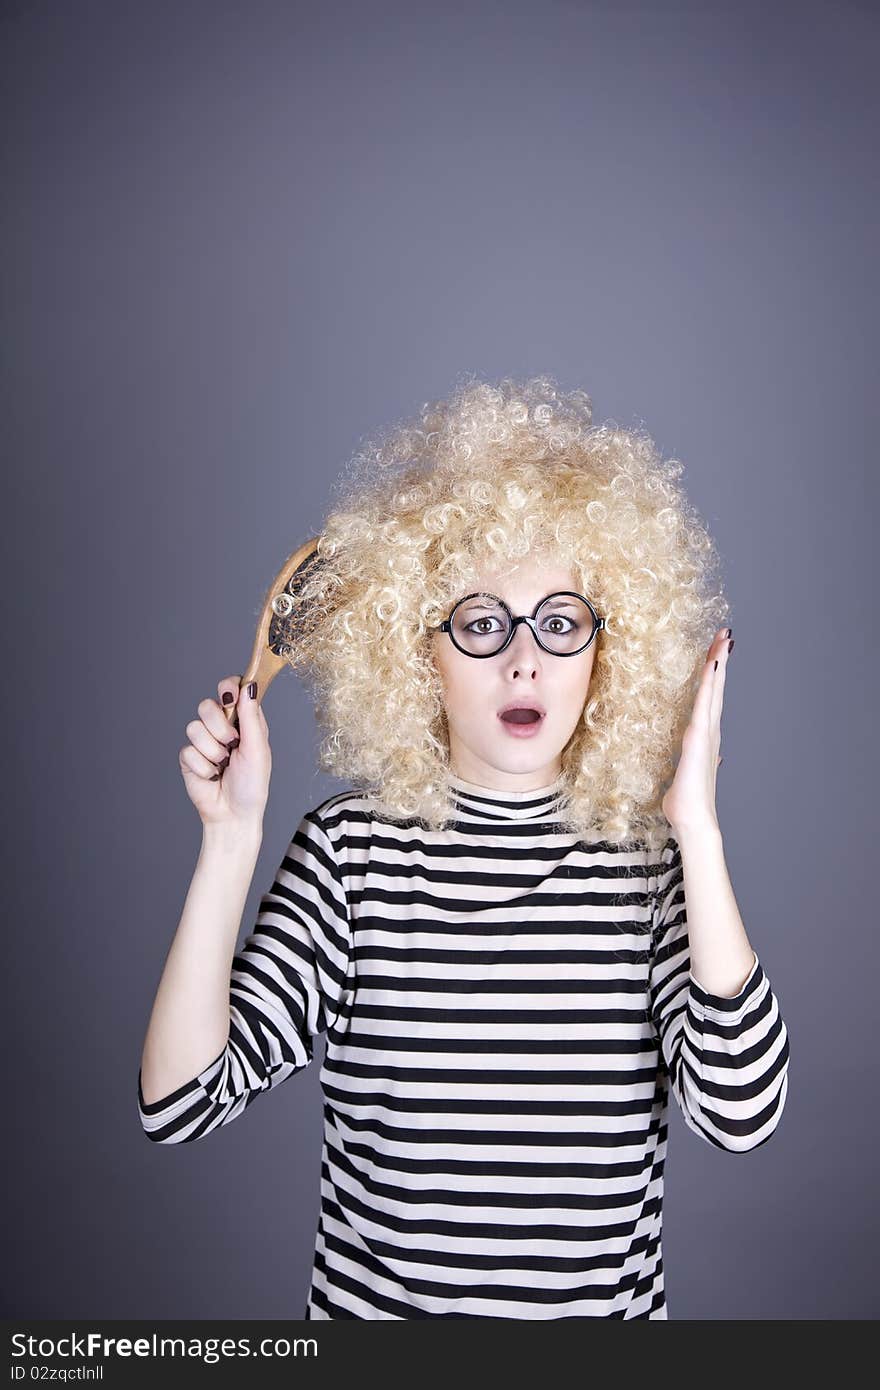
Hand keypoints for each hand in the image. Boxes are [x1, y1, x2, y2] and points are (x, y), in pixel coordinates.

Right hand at [178, 675, 271, 828]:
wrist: (233, 814)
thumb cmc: (252, 785)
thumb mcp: (258, 749)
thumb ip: (252, 717)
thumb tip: (249, 686)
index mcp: (244, 721)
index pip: (232, 689)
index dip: (228, 687)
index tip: (229, 697)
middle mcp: (223, 727)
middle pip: (207, 705)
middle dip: (219, 727)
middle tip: (232, 744)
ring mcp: (204, 741)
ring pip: (194, 727)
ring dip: (213, 751)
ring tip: (223, 765)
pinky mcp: (189, 757)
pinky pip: (188, 750)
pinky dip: (203, 767)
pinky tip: (212, 776)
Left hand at [661, 628, 733, 833]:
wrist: (692, 819)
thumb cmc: (685, 802)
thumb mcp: (688, 775)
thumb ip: (696, 762)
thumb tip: (710, 757)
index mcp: (705, 736)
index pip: (710, 698)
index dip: (715, 674)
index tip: (717, 651)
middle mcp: (709, 730)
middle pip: (716, 687)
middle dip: (720, 659)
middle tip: (726, 634)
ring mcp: (706, 732)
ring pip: (713, 690)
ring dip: (717, 663)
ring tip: (723, 639)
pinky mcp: (698, 737)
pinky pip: (704, 703)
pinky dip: (710, 683)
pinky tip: (713, 664)